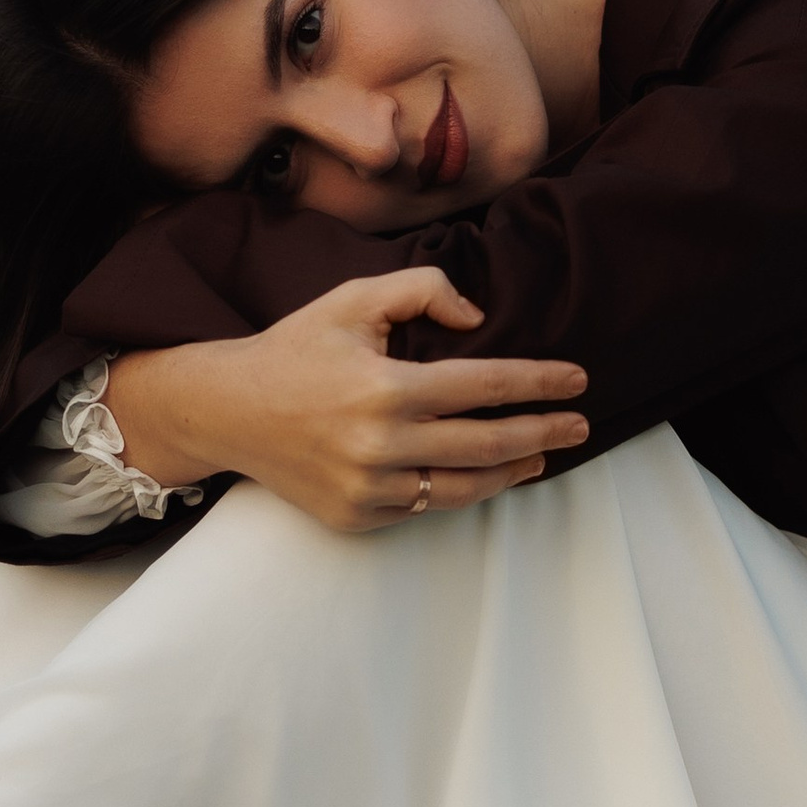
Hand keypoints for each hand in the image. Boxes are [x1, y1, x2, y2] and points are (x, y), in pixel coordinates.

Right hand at [104, 270, 589, 535]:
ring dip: (512, 471)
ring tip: (541, 455)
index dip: (539, 383)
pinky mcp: (358, 516)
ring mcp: (369, 489)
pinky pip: (425, 506)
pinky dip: (458, 489)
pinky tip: (481, 473)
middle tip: (581, 425)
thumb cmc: (295, 348)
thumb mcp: (355, 299)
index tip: (578, 380)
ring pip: (464, 488)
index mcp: (386, 388)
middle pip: (489, 445)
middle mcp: (381, 446)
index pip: (486, 386)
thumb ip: (423, 290)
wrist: (226, 411)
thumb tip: (477, 320)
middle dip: (544, 432)